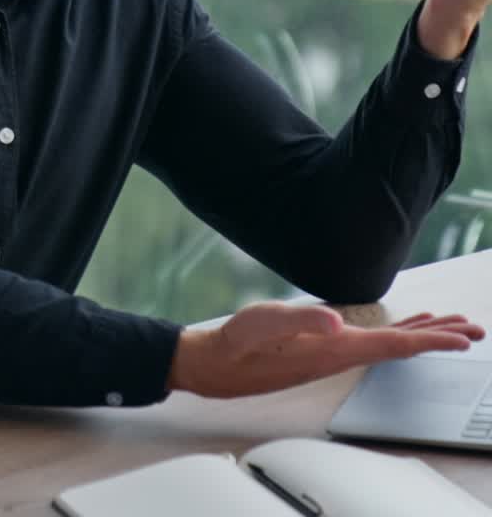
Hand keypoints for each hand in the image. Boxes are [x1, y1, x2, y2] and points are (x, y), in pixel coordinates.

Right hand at [167, 302, 484, 398]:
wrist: (216, 363)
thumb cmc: (237, 342)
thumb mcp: (263, 322)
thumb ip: (300, 319)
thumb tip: (336, 321)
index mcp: (333, 348)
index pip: (393, 345)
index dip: (431, 341)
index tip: (464, 338)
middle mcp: (338, 354)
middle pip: (399, 349)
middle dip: (438, 340)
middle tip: (474, 331)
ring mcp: (331, 354)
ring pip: (388, 347)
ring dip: (420, 337)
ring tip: (448, 329)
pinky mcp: (320, 350)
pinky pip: (370, 344)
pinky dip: (392, 335)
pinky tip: (396, 331)